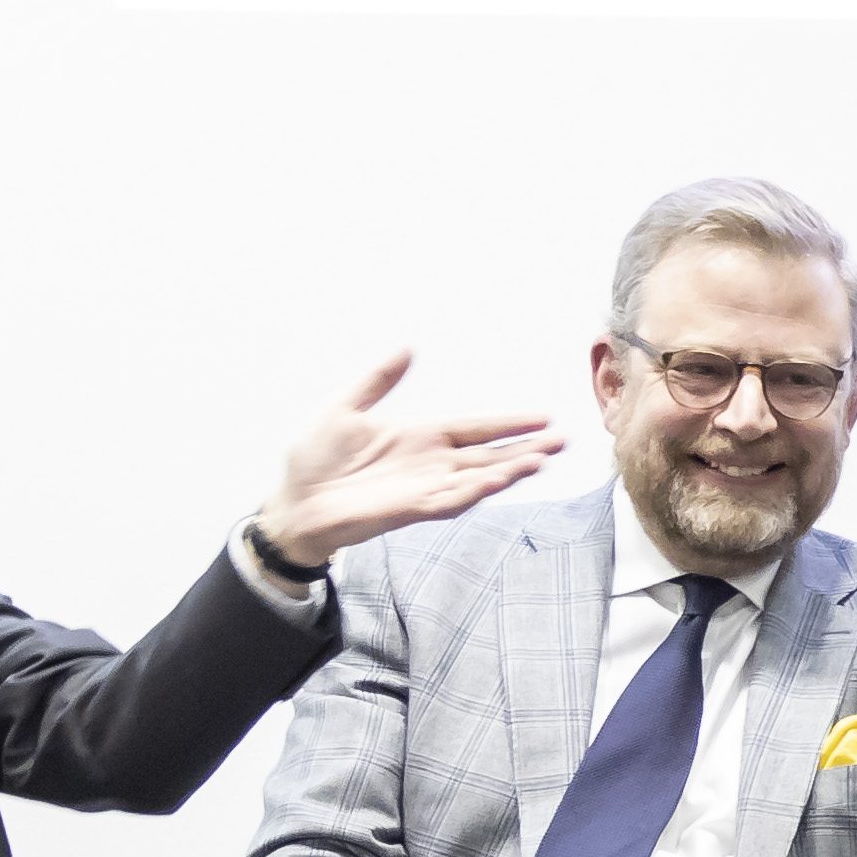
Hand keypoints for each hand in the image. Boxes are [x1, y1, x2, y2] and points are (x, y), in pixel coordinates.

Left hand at [265, 346, 562, 567]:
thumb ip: (378, 380)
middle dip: (526, 447)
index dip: (509, 423)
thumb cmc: (313, 459)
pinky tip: (499, 480)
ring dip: (510, 470)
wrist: (293, 502)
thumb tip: (405, 348)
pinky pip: (452, 500)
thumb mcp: (344, 407)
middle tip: (563, 439)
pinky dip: (477, 491)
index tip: (543, 417)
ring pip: (479, 478)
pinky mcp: (412, 508)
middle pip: (490, 454)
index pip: (476, 427)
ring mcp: (425, 487)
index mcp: (420, 435)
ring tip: (542, 459)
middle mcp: (431, 462)